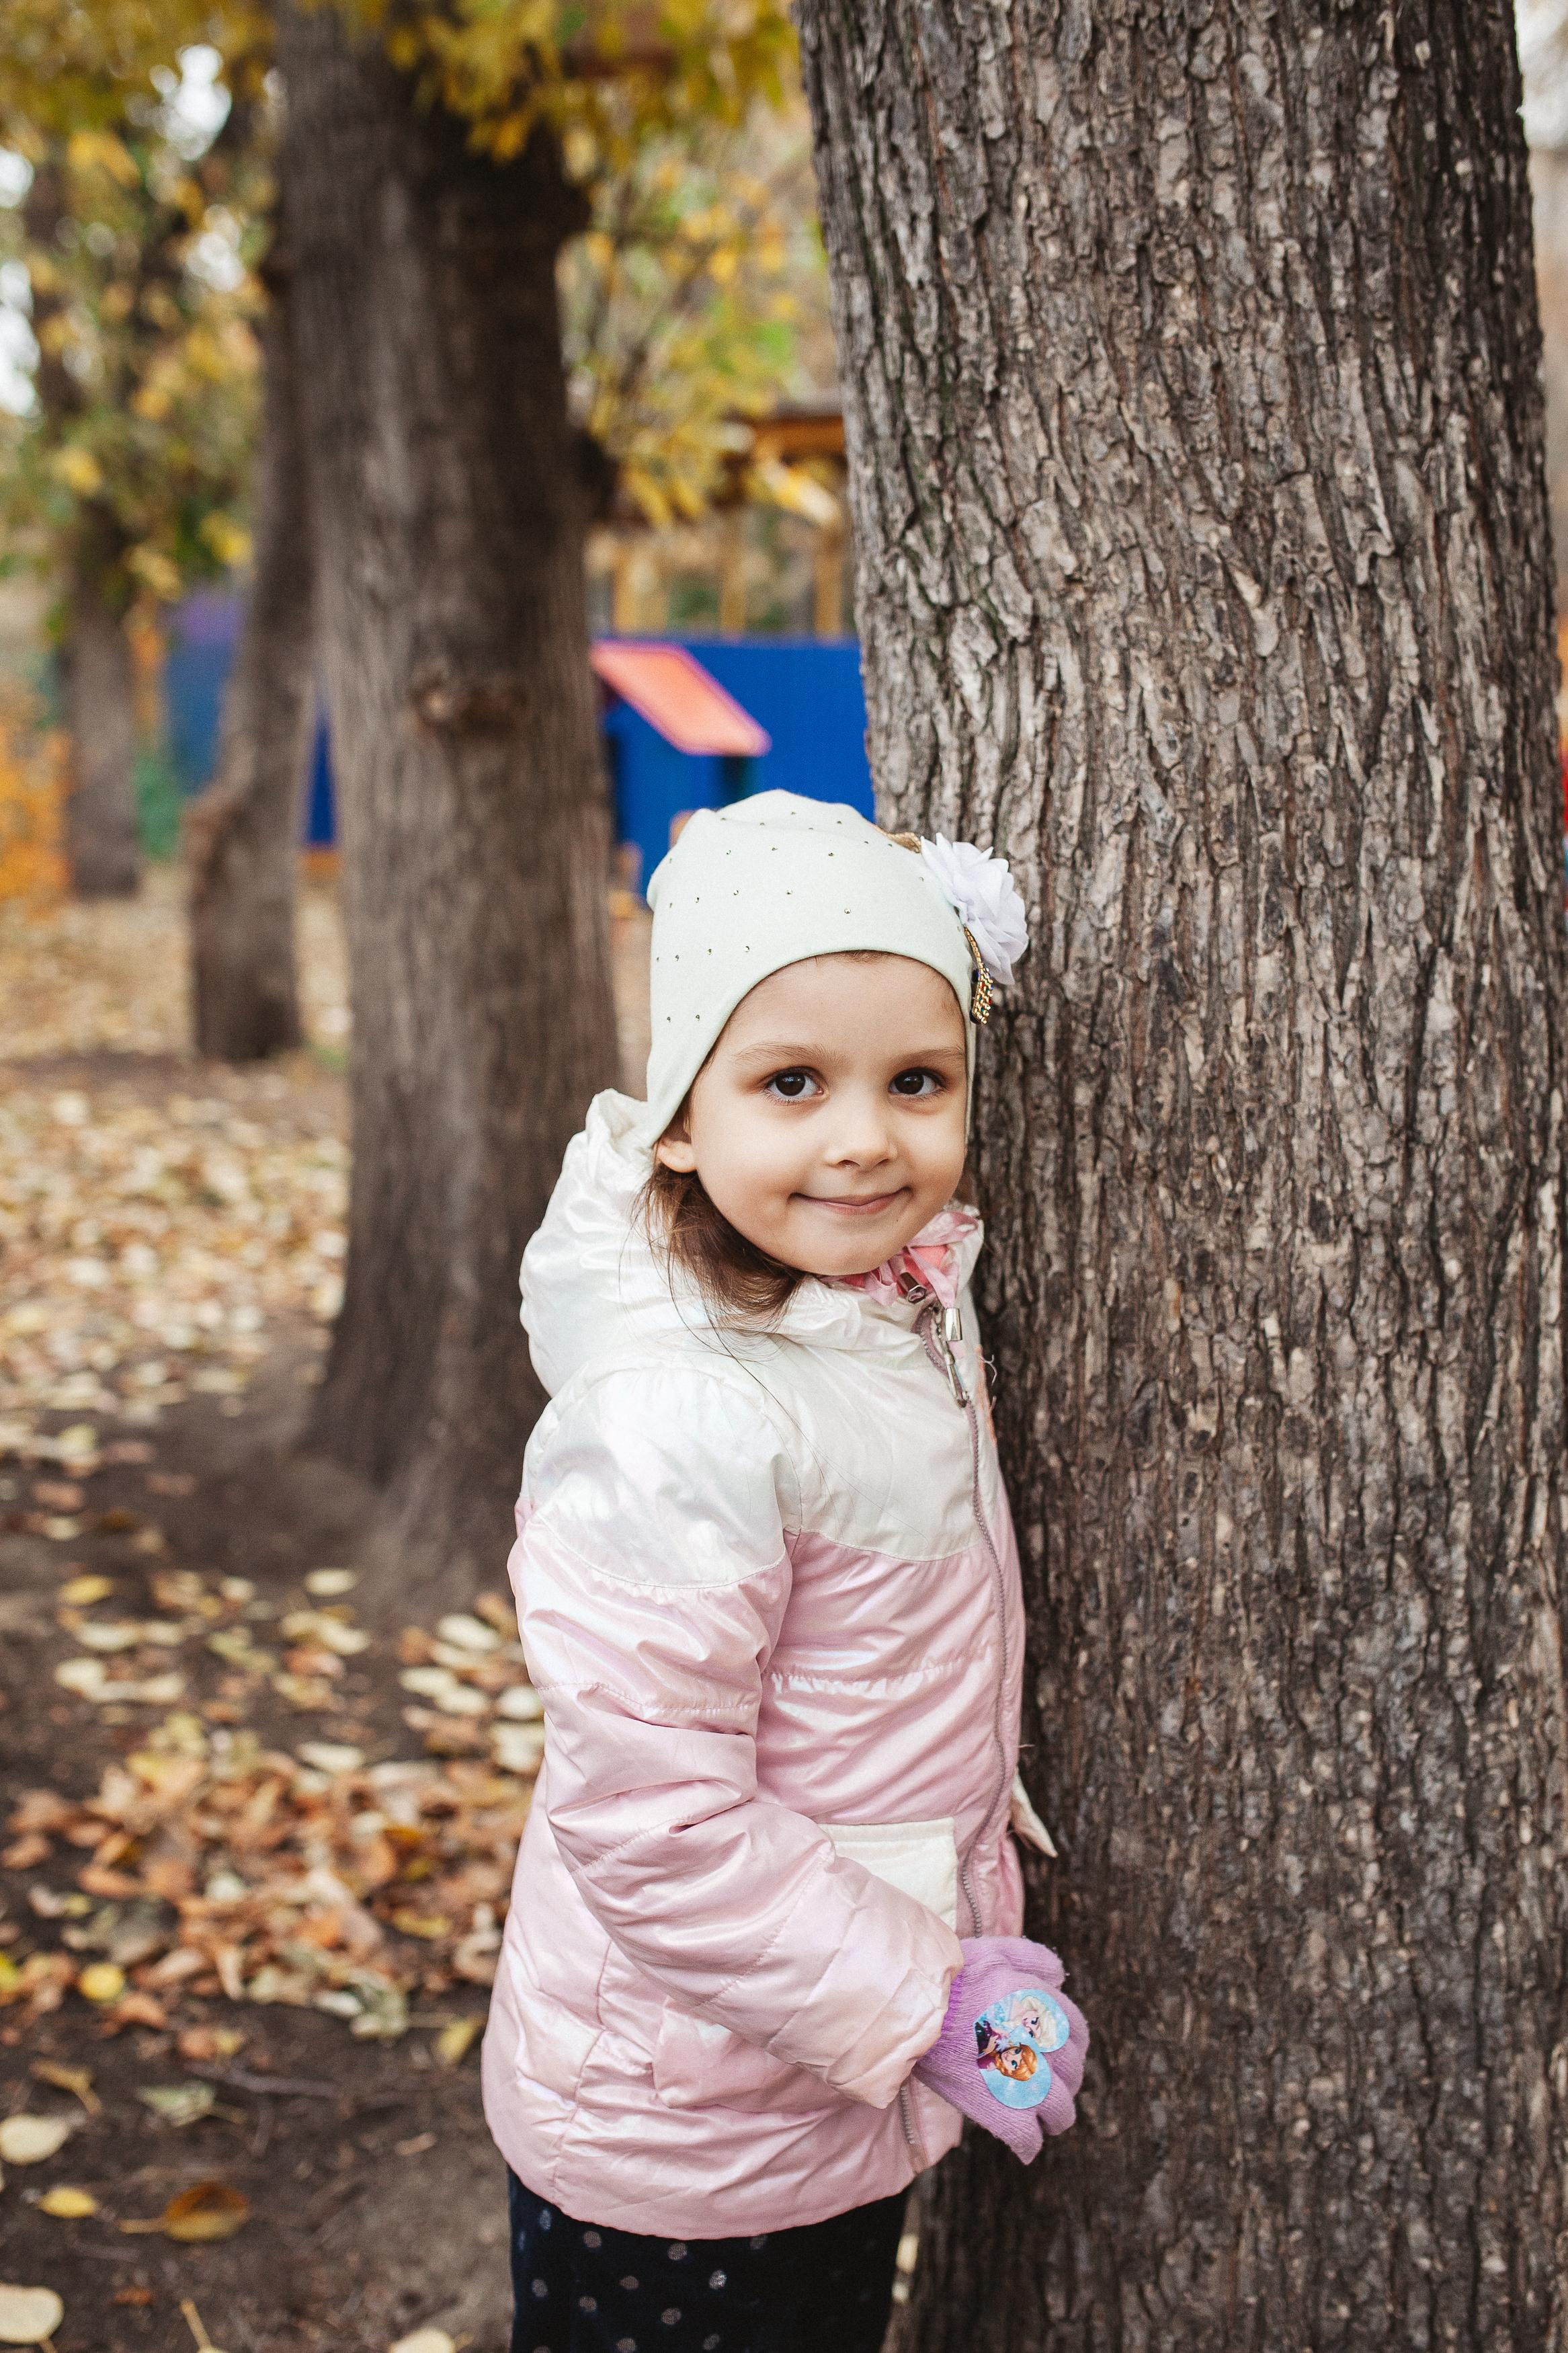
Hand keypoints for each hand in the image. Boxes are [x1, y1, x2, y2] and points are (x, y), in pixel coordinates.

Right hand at [911, 1934, 1087, 2163]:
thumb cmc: (951, 1978)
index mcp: (1039, 2006)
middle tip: (1053, 2086)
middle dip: (1067, 2080)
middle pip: (1072, 2072)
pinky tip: (1025, 2144)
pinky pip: (1028, 2138)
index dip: (1074, 2044)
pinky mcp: (999, 2110)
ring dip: (1058, 2117)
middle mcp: (1037, 2043)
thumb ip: (1034, 1958)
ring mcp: (1021, 2080)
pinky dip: (1030, 2144)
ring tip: (1048, 2121)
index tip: (1063, 2053)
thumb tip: (1060, 1979)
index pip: (1076, 2030)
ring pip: (1060, 2110)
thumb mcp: (996, 1951)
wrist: (914, 2010)